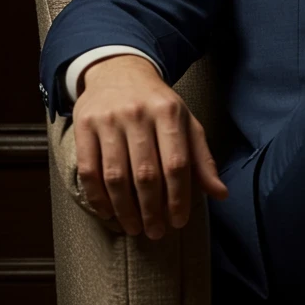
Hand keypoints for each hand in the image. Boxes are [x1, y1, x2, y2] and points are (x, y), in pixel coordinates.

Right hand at [73, 54, 227, 238]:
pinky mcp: (84, 127)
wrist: (120, 71)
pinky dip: (98, 198)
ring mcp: (109, 120)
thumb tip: (220, 194)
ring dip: (125, 209)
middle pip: (145, 173)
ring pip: (115, 176)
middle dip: (152, 210)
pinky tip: (108, 213)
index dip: (179, 197)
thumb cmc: (158, 104)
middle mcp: (138, 114)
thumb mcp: (186, 123)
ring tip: (134, 228)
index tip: (179, 222)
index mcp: (169, 112)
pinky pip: (89, 171)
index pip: (176, 163)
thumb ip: (202, 159)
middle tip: (156, 232)